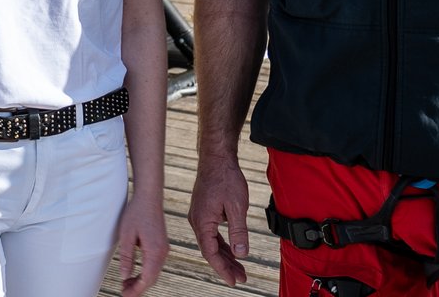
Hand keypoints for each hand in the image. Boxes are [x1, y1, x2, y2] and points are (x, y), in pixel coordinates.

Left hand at [113, 192, 170, 296]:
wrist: (149, 197)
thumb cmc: (136, 213)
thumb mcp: (126, 235)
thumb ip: (126, 257)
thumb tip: (125, 277)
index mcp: (155, 251)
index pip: (147, 278)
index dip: (136, 290)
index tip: (124, 296)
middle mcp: (162, 252)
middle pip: (152, 278)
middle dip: (138, 288)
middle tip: (123, 293)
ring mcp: (164, 249)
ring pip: (154, 273)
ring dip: (141, 281)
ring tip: (126, 285)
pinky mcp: (161, 246)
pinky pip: (155, 265)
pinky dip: (145, 273)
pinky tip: (134, 274)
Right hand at [188, 156, 251, 285]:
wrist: (217, 158)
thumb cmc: (226, 178)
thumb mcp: (237, 207)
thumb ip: (238, 232)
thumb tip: (242, 254)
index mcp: (202, 222)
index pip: (210, 253)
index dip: (222, 269)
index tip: (234, 280)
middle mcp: (197, 220)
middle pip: (210, 250)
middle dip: (226, 266)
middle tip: (241, 278)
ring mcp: (199, 216)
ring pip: (211, 243)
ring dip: (225, 256)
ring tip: (239, 269)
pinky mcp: (204, 211)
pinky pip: (212, 233)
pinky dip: (222, 244)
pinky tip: (232, 250)